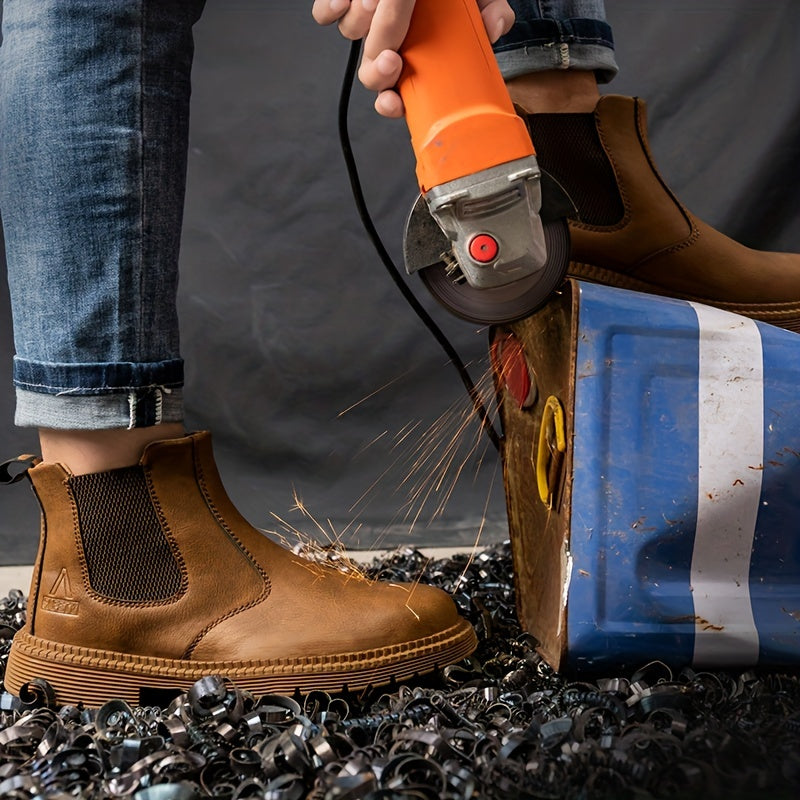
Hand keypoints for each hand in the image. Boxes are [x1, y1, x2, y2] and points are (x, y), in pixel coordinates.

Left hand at [311, 0, 514, 116]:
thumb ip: (492, 13)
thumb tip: (494, 27)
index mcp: (418, 53)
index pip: (397, 95)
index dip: (391, 105)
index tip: (394, 102)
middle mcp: (389, 41)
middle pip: (371, 74)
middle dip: (380, 70)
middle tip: (394, 58)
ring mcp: (364, 21)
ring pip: (352, 38)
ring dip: (366, 25)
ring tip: (383, 3)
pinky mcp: (343, 0)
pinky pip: (327, 13)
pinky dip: (333, 8)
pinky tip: (351, 0)